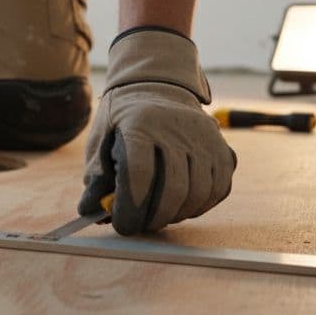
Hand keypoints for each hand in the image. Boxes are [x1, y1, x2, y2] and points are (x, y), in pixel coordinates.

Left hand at [79, 29, 235, 234]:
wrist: (159, 88)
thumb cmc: (124, 122)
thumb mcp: (101, 139)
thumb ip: (96, 177)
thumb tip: (91, 212)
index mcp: (140, 123)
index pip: (139, 174)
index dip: (129, 208)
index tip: (122, 225)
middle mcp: (178, 128)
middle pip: (173, 189)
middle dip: (154, 219)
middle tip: (139, 226)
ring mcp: (206, 138)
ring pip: (198, 194)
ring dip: (176, 215)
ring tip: (158, 215)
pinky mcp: (224, 150)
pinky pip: (216, 190)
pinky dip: (198, 206)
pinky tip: (180, 204)